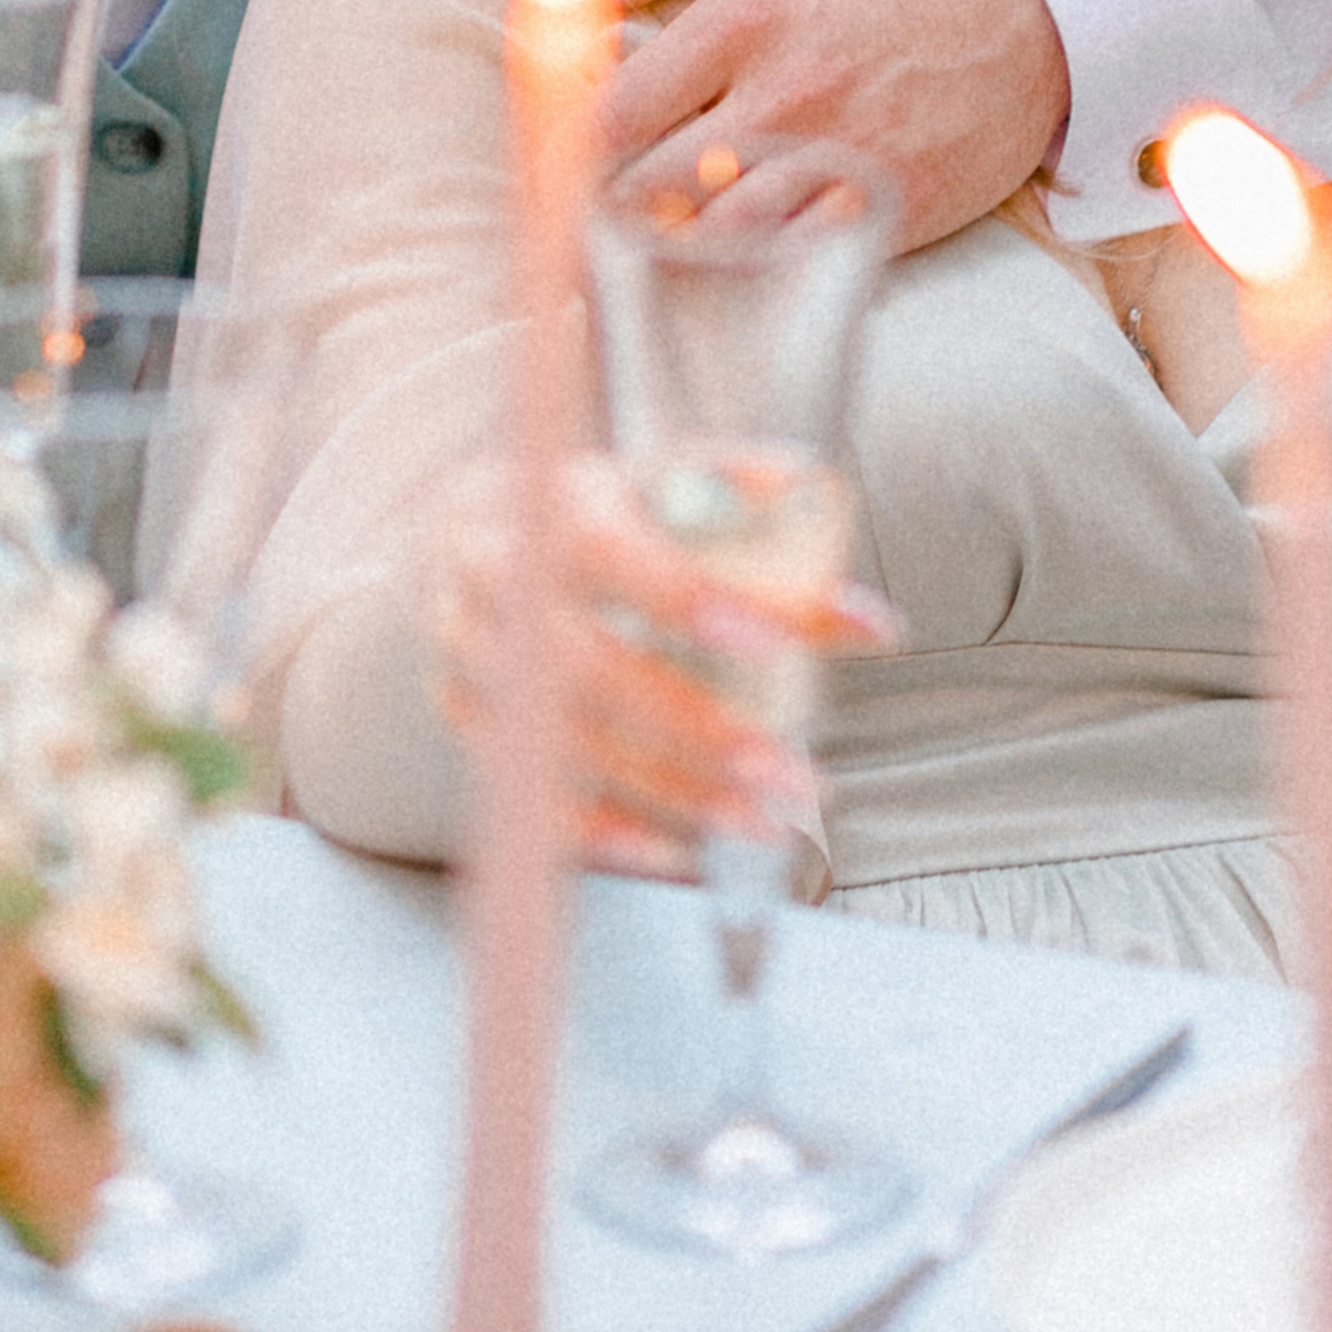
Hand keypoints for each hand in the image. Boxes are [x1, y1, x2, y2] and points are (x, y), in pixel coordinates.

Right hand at [438, 457, 895, 880]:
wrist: (470, 524)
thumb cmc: (603, 505)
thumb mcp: (674, 479)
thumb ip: (771, 524)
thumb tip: (870, 623)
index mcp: (550, 505)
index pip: (607, 550)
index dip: (683, 597)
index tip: (772, 642)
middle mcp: (495, 580)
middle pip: (578, 666)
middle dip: (690, 727)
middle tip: (783, 770)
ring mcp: (469, 654)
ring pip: (557, 743)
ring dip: (666, 791)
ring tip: (758, 819)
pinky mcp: (461, 714)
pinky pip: (527, 793)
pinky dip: (604, 833)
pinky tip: (677, 853)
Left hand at [600, 0, 1069, 256]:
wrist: (1041, 7)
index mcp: (741, 23)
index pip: (607, 114)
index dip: (562, 149)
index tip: (555, 160)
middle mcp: (779, 103)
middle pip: (640, 195)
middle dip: (597, 214)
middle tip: (578, 223)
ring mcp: (831, 169)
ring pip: (704, 248)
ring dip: (662, 257)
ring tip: (637, 260)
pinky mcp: (878, 219)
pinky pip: (782, 272)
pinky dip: (741, 279)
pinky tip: (721, 272)